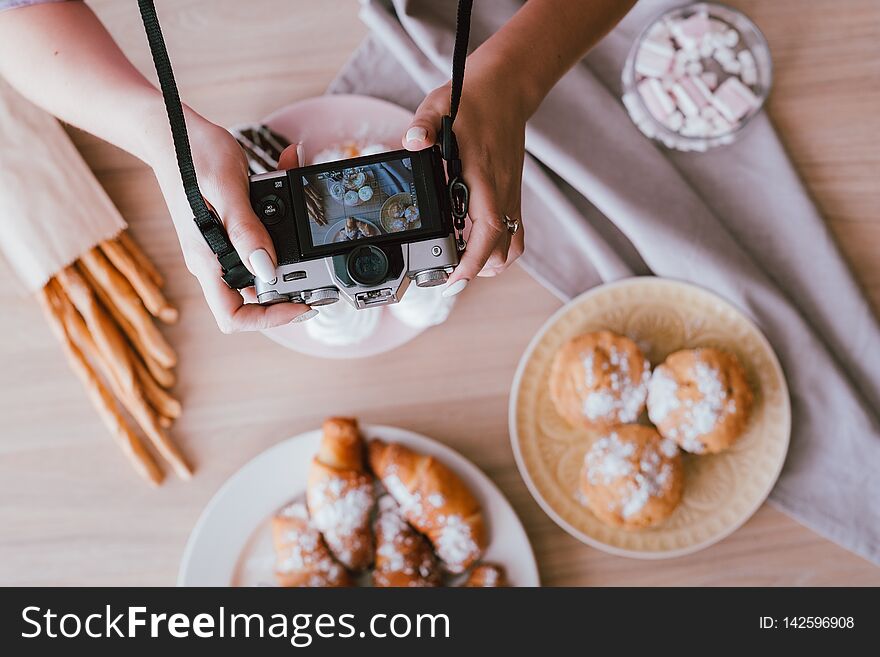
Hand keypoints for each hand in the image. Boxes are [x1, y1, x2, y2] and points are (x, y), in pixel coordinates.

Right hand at [149, 116, 313, 332]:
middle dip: (288, 288)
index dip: (268, 319)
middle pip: (253, 298)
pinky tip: (291, 193)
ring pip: (260, 268)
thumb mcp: (227, 189)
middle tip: (317, 273)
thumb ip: (246, 231)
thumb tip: (267, 269)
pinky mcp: (228, 230)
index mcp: (206, 259)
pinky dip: (280, 224)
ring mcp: (219, 246)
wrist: (170, 130)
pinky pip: (258, 240)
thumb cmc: (189, 154)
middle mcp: (212, 259)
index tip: (300, 305)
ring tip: (308, 228)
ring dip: (289, 253)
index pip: (233, 315)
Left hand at [402, 70, 526, 295]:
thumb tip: (412, 142)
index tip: (454, 279)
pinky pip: (513, 231)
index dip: (472, 262)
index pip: (487, 233)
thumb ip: (423, 126)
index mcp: (485, 178)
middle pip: (502, 251)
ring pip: (513, 245)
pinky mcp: (512, 192)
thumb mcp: (438, 106)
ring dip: (493, 262)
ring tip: (465, 264)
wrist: (507, 86)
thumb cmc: (472, 98)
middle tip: (449, 274)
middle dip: (478, 270)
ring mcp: (511, 194)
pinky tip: (475, 241)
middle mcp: (503, 191)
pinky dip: (498, 246)